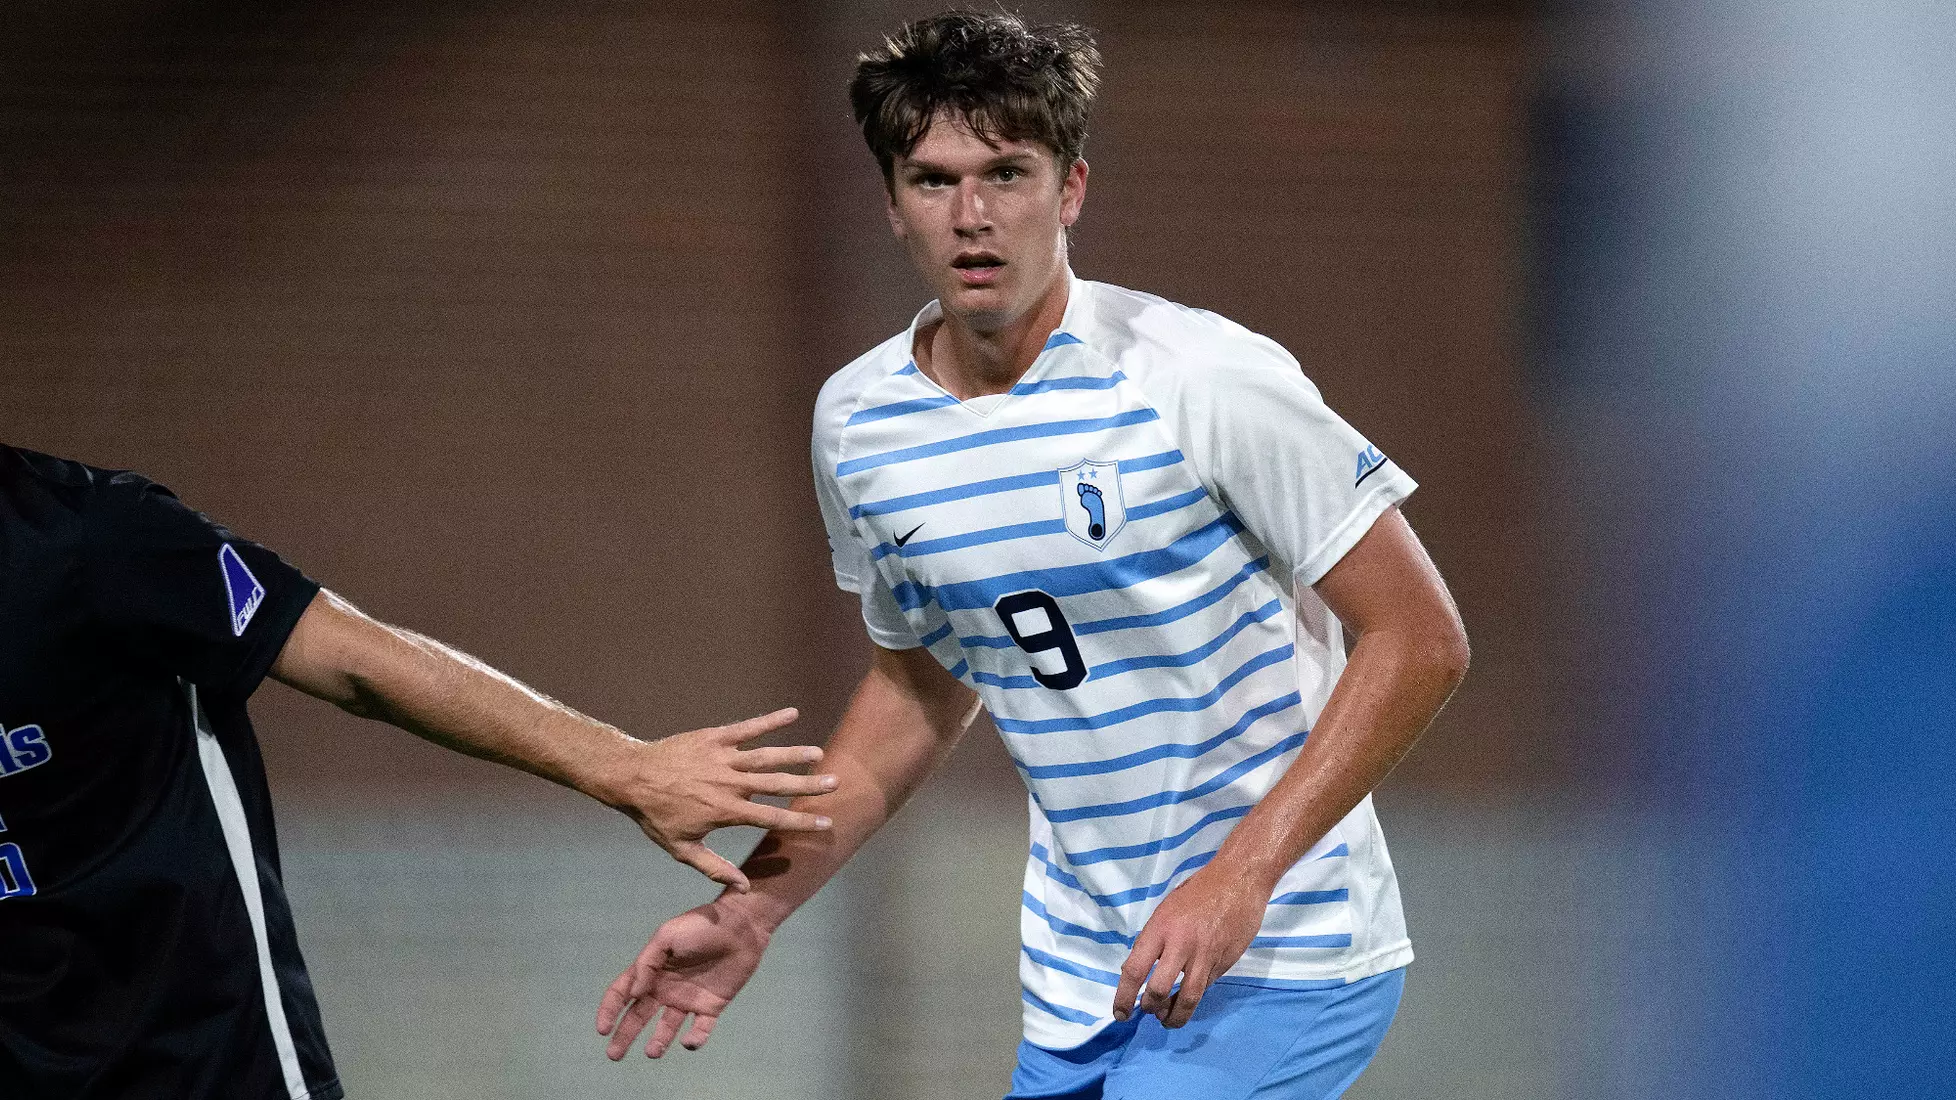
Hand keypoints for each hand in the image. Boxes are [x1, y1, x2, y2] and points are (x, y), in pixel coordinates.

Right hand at [598, 900, 771, 1059]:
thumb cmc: (701, 926)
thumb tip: (633, 994)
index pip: (622, 993)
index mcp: (652, 971)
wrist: (740, 925)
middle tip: (614, 1055)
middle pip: (638, 1016)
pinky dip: (694, 1039)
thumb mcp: (666, 937)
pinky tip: (688, 1042)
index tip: (603, 1029)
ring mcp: (688, 999)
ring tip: (652, 1052)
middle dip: (625, 1036)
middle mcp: (666, 988)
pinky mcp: (711, 1006)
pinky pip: (700, 1029)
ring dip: (658, 1042)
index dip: (609, 1010)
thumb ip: (647, 964)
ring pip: (667, 1028)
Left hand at [609, 707, 837, 890]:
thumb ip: (714, 867)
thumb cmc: (656, 816)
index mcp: (726, 811)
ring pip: (766, 756)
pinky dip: (770, 720)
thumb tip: (743, 887)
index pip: (771, 818)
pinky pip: (747, 728)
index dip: (800, 821)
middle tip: (834, 783)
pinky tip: (792, 713)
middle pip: (777, 784)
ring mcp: (723, 758)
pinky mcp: (714, 737)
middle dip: (808, 785)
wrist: (631, 777)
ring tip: (819, 753)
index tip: (825, 822)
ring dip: (794, 754)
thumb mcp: (682, 848)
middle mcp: (730, 784)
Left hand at [1112, 864, 1268, 1027]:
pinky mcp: (1225, 963)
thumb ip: (1152, 941)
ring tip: (1167, 1020)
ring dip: (1174, 1016)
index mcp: (1161, 928)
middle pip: (1159, 989)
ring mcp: (1206, 956)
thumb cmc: (1197, 892)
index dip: (1124, 996)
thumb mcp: (1166, 910)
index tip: (1121, 1013)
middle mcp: (1181, 944)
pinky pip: (1205, 986)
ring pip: (1187, 998)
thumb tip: (1134, 971)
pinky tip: (1188, 996)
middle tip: (1148, 1011)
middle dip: (1150, 1008)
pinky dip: (1194, 996)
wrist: (1239, 880)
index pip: (1135, 969)